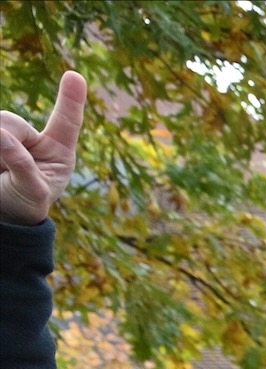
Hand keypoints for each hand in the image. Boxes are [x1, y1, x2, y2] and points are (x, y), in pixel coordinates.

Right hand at [0, 70, 82, 226]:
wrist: (6, 211)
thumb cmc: (27, 202)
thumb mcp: (33, 191)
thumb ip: (22, 166)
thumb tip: (1, 136)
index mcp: (58, 151)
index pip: (67, 122)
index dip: (71, 100)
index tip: (74, 76)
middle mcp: (34, 138)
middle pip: (12, 121)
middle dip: (4, 139)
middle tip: (2, 167)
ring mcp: (10, 136)